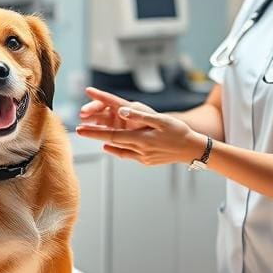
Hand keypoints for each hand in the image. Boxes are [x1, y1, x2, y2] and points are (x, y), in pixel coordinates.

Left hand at [76, 89, 206, 166]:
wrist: (193, 150)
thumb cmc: (180, 132)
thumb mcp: (162, 120)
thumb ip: (141, 116)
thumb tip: (123, 111)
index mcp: (142, 140)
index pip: (112, 135)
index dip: (95, 132)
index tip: (80, 129)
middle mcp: (140, 151)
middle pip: (112, 142)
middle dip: (95, 136)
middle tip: (79, 131)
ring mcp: (143, 158)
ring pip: (118, 149)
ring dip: (105, 142)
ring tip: (93, 135)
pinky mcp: (147, 161)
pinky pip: (127, 155)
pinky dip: (117, 150)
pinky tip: (111, 146)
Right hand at [79, 87, 156, 131]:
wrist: (169, 139)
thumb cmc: (163, 126)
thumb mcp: (153, 119)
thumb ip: (137, 115)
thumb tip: (122, 110)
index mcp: (129, 108)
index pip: (111, 99)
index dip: (99, 94)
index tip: (88, 89)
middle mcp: (122, 114)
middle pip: (103, 110)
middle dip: (91, 111)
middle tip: (83, 113)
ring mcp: (119, 124)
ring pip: (101, 121)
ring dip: (91, 122)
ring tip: (81, 126)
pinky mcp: (119, 133)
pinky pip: (105, 131)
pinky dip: (97, 132)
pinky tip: (91, 135)